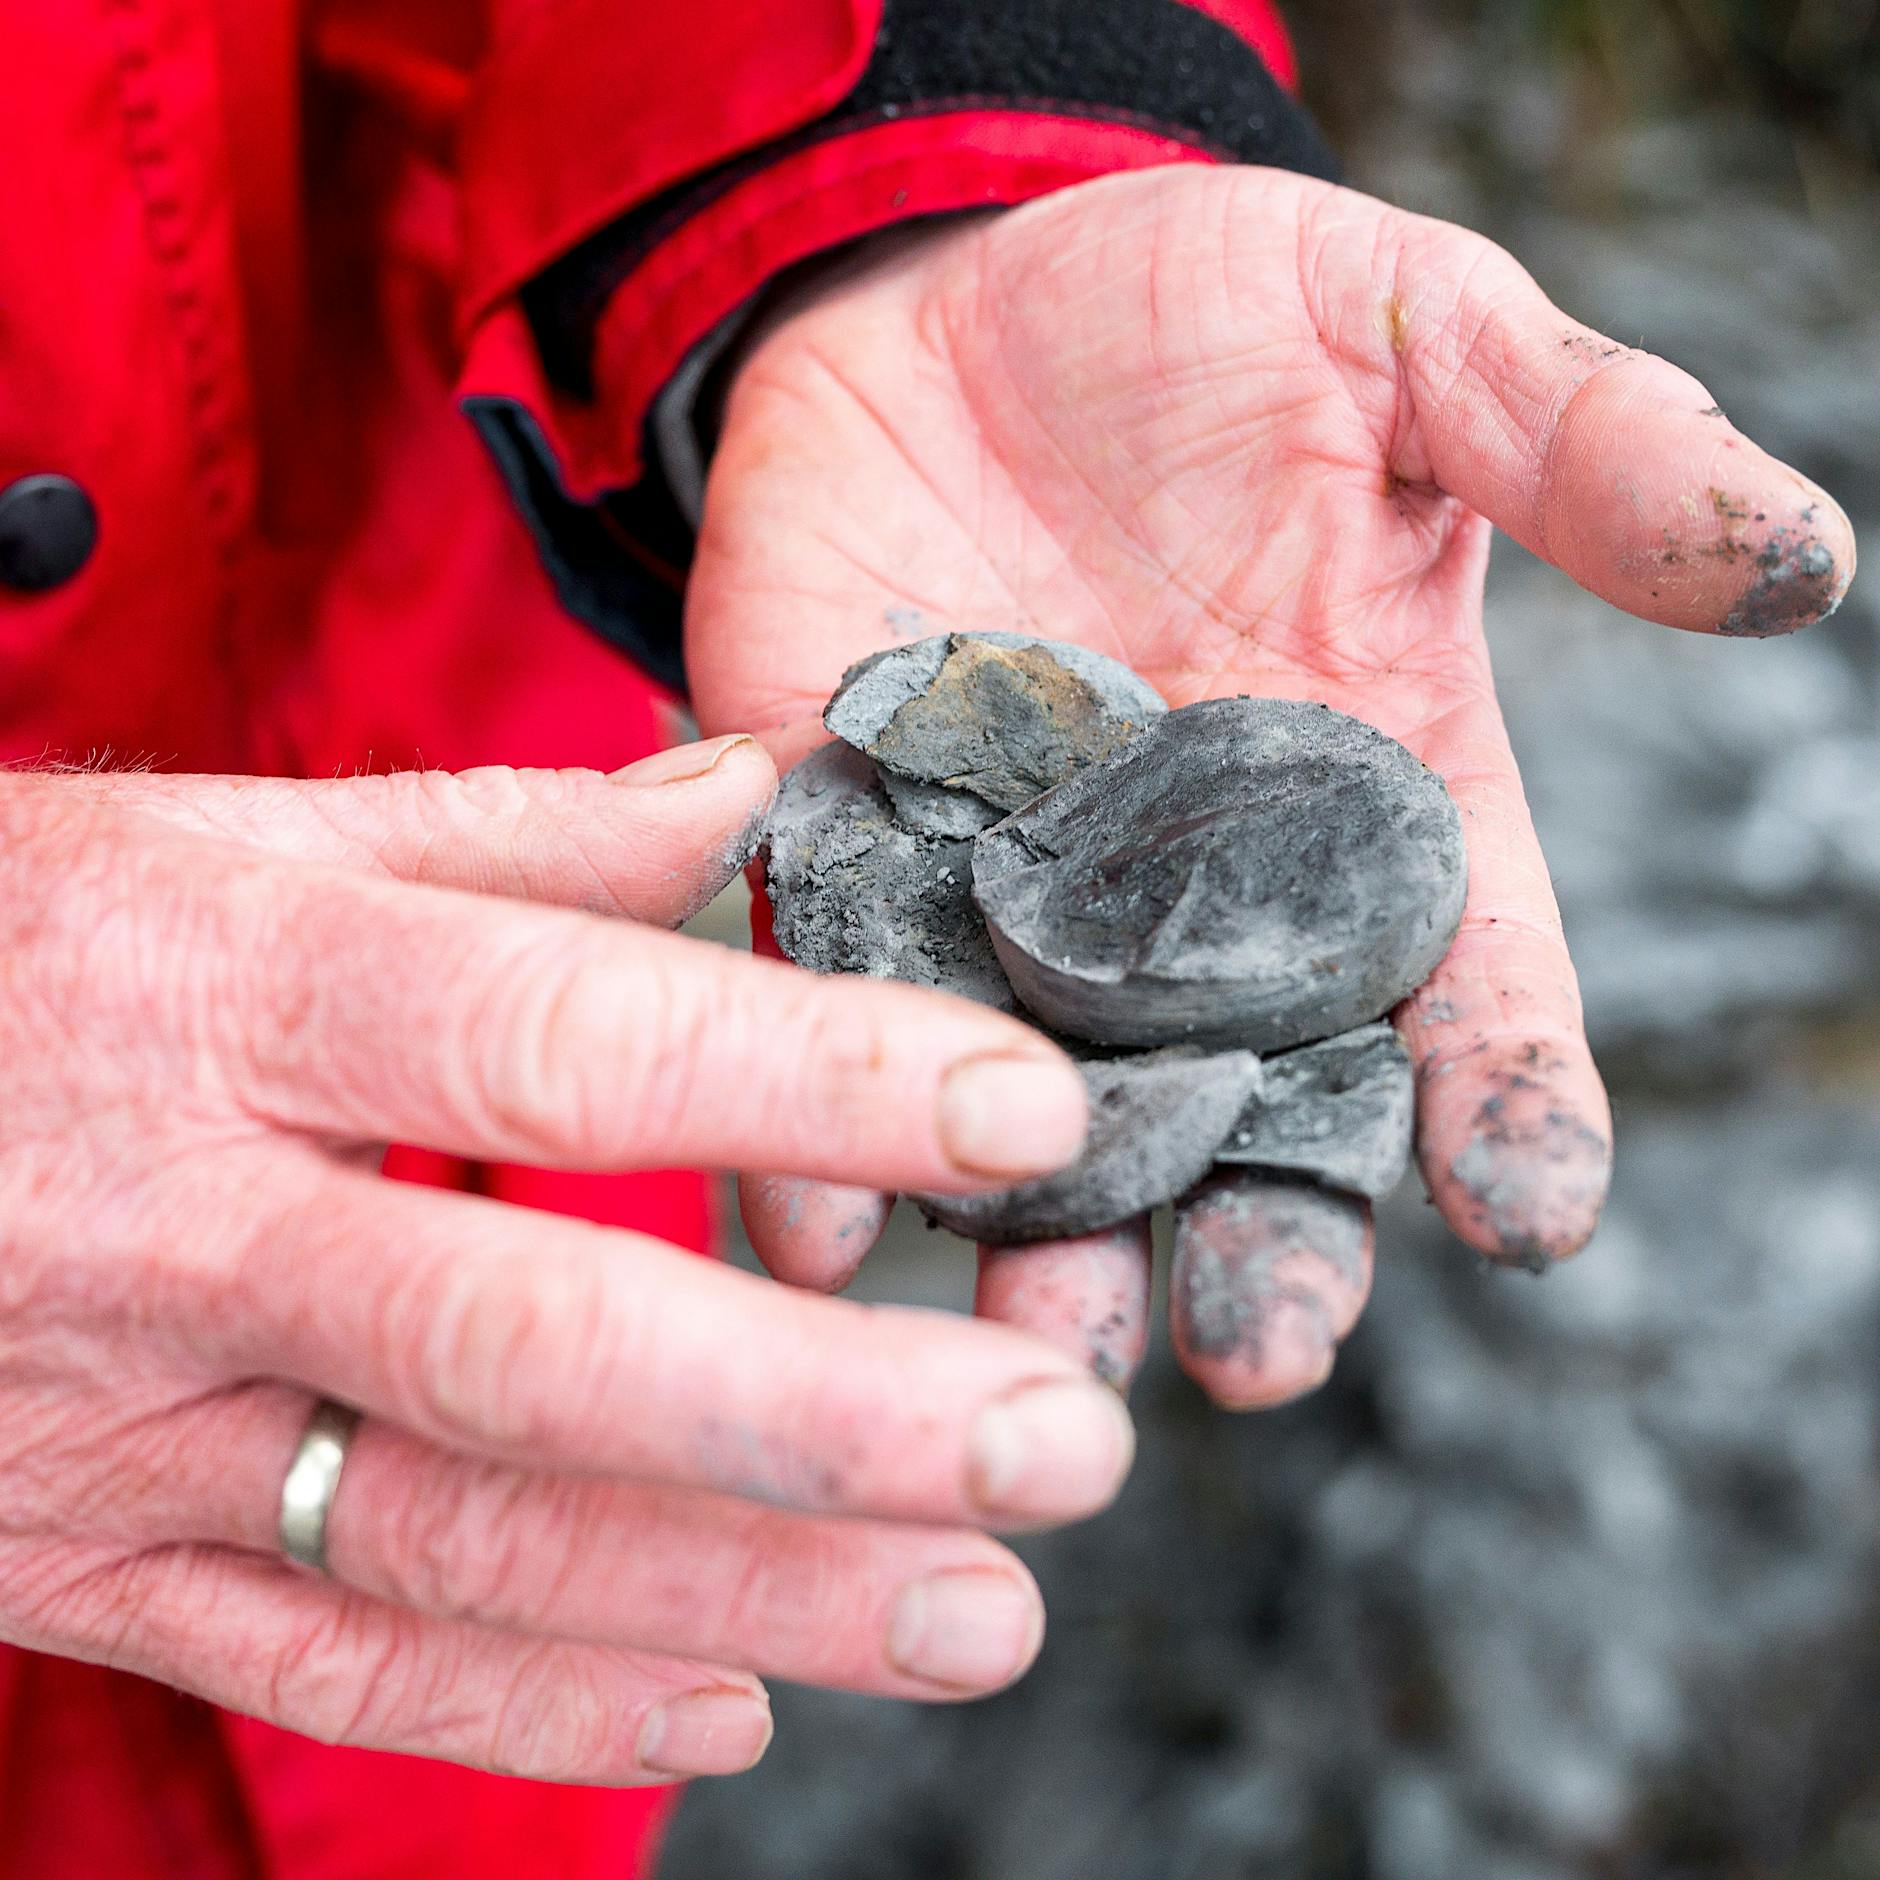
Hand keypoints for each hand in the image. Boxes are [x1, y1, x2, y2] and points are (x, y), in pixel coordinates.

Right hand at [0, 743, 1138, 1782]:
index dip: (801, 1074)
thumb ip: (499, 836)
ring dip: (740, 1596)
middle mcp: (191, 1230)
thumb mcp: (220, 845)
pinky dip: (539, 1707)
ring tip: (980, 1616)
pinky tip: (734, 1709)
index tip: (1021, 1109)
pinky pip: (323, 1664)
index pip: (558, 1034)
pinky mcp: (87, 1567)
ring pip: (462, 1547)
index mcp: (240, 998)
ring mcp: (126, 1431)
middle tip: (1057, 1447)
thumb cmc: (8, 956)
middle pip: (533, 1341)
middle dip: (818, 1415)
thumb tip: (746, 794)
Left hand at [687, 165, 1856, 1406]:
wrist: (947, 295)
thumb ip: (1581, 443)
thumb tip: (1800, 562)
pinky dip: (817, 1115)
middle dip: (1256, 1240)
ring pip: (1036, 1116)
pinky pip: (825, 1007)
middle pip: (1249, 1113)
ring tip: (1034, 1356)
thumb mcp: (1410, 338)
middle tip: (1252, 1353)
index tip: (1527, 1208)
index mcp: (1361, 806)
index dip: (1505, 1101)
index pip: (1462, 989)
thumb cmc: (1199, 314)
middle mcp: (1187, 899)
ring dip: (1038, 1241)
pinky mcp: (836, 855)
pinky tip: (824, 1223)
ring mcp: (1004, 894)